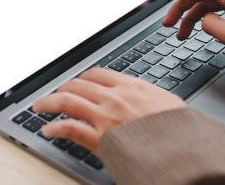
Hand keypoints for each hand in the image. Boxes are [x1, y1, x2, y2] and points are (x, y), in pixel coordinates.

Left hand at [32, 67, 184, 152]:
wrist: (184, 151)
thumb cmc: (181, 131)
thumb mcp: (169, 103)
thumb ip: (150, 97)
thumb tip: (146, 97)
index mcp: (132, 86)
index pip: (99, 74)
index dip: (84, 78)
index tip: (79, 81)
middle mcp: (115, 97)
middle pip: (78, 85)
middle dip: (63, 87)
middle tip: (56, 92)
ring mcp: (105, 117)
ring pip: (67, 101)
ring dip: (49, 102)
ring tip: (40, 105)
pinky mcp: (99, 139)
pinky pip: (69, 129)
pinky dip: (55, 128)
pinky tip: (48, 129)